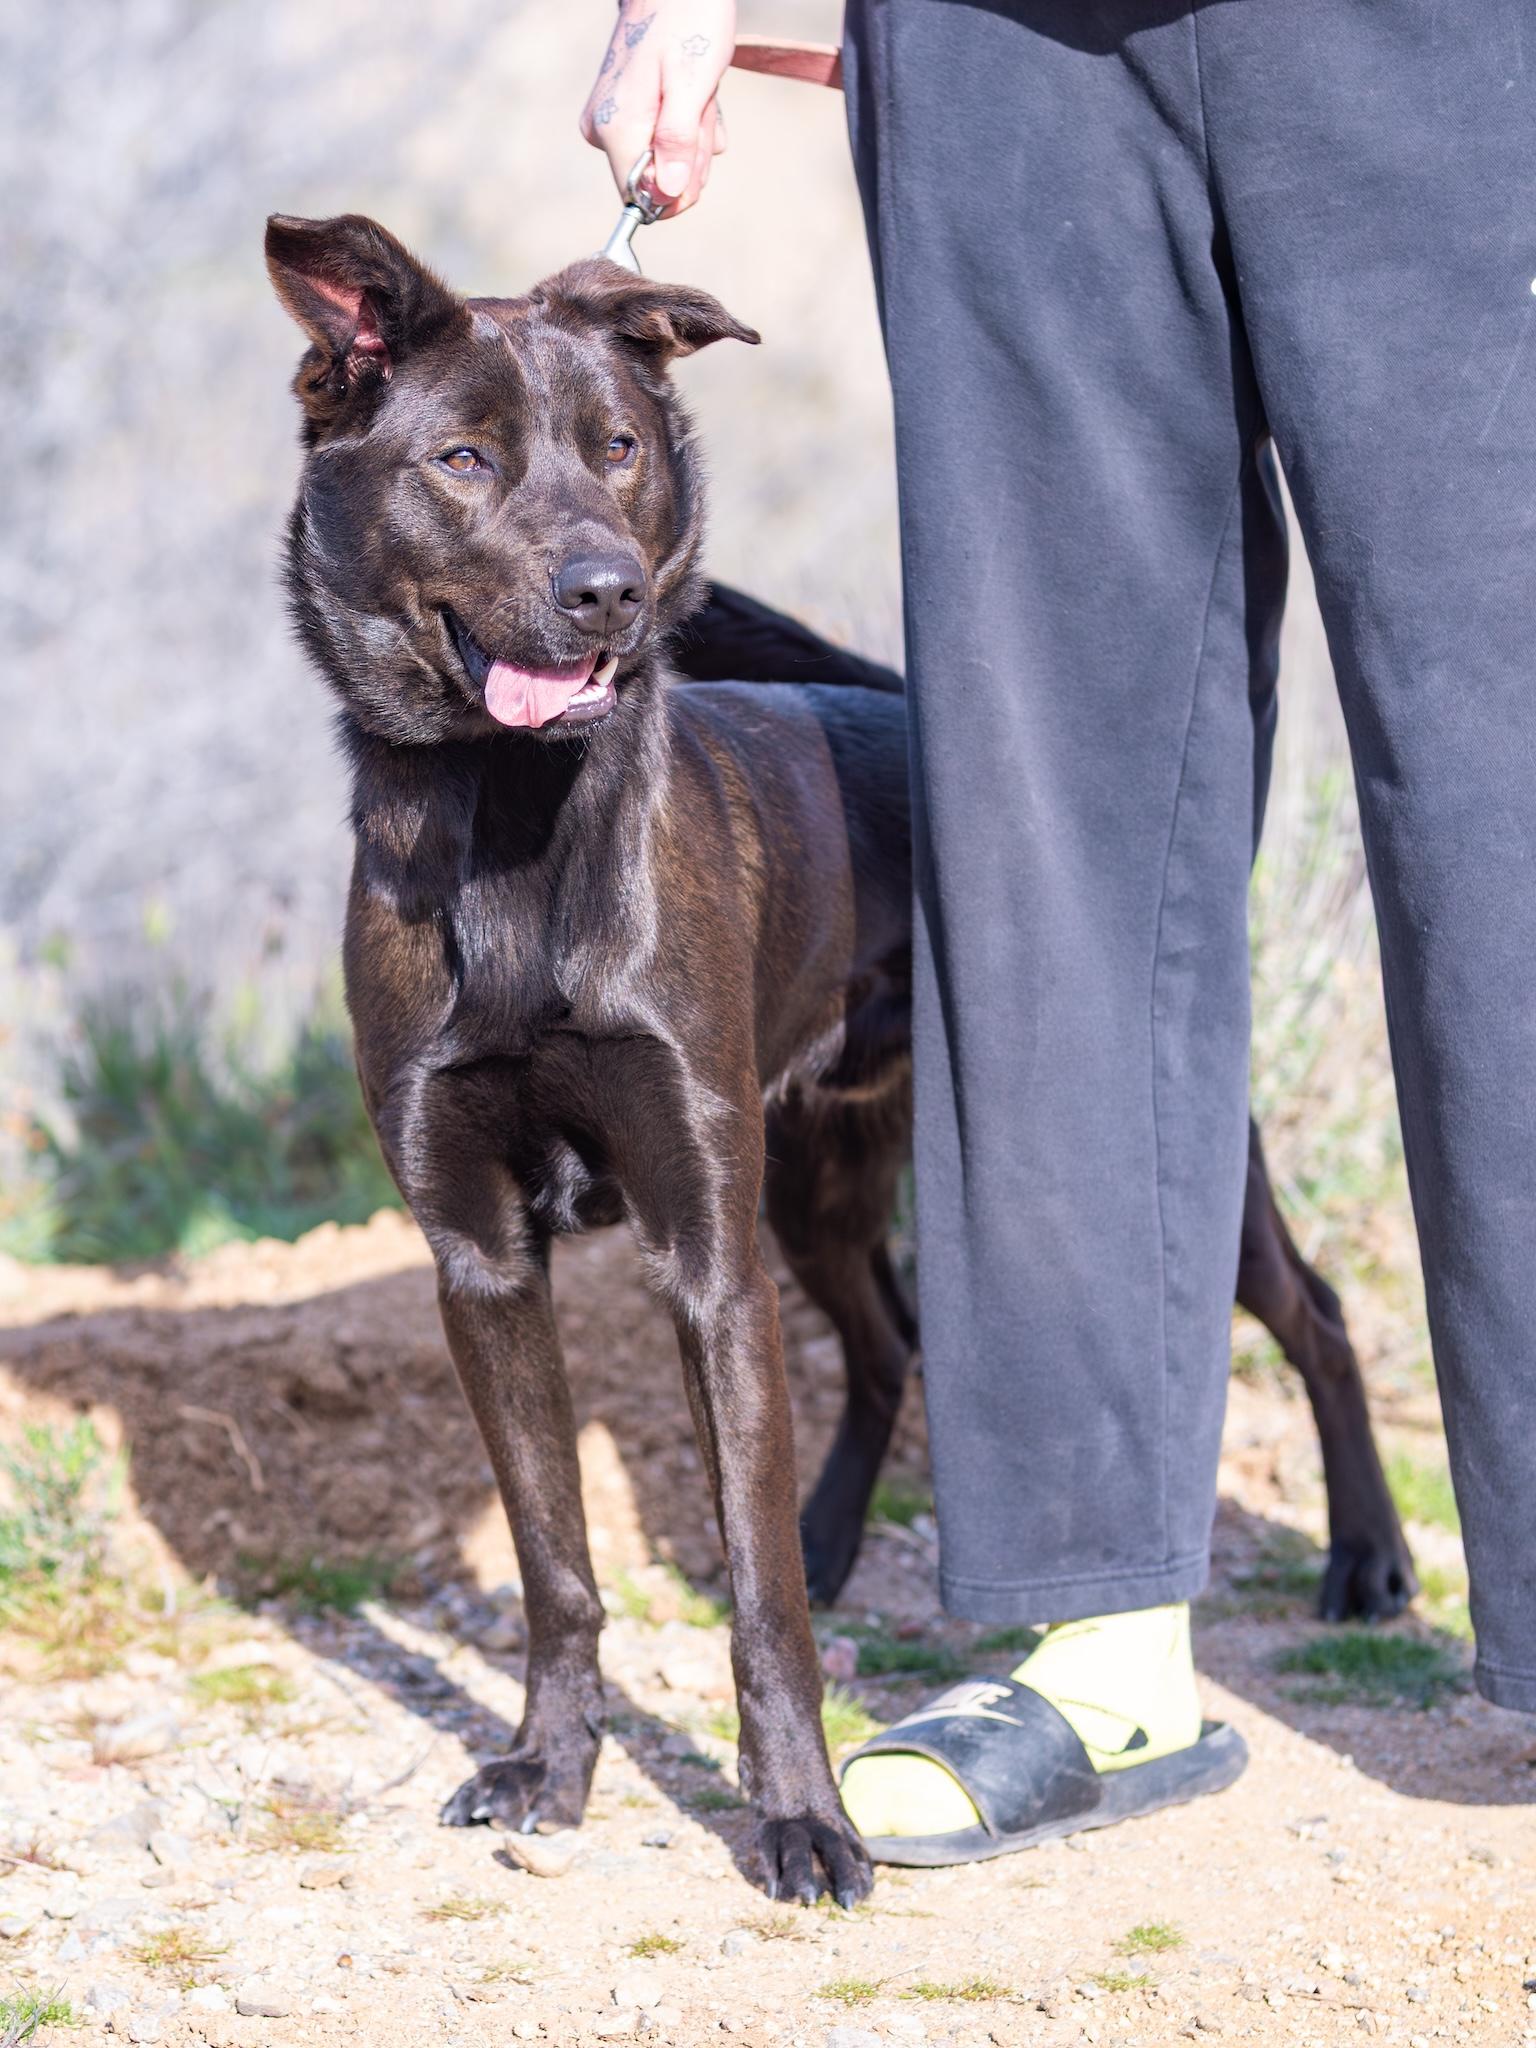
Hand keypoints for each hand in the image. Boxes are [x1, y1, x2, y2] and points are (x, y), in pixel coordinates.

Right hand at [580, 0, 736, 216]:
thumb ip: (677, 141)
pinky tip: (693, 92)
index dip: (679, 187)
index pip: (644, 200)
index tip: (696, 145)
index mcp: (617, 129)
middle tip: (701, 107)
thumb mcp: (692, 84)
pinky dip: (687, 123)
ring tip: (697, 93)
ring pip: (665, 161)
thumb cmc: (688, 22)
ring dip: (693, 134)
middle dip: (692, 153)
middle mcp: (604, 131)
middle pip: (658, 182)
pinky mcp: (621, 112)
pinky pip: (662, 140)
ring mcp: (610, 121)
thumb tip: (668, 194)